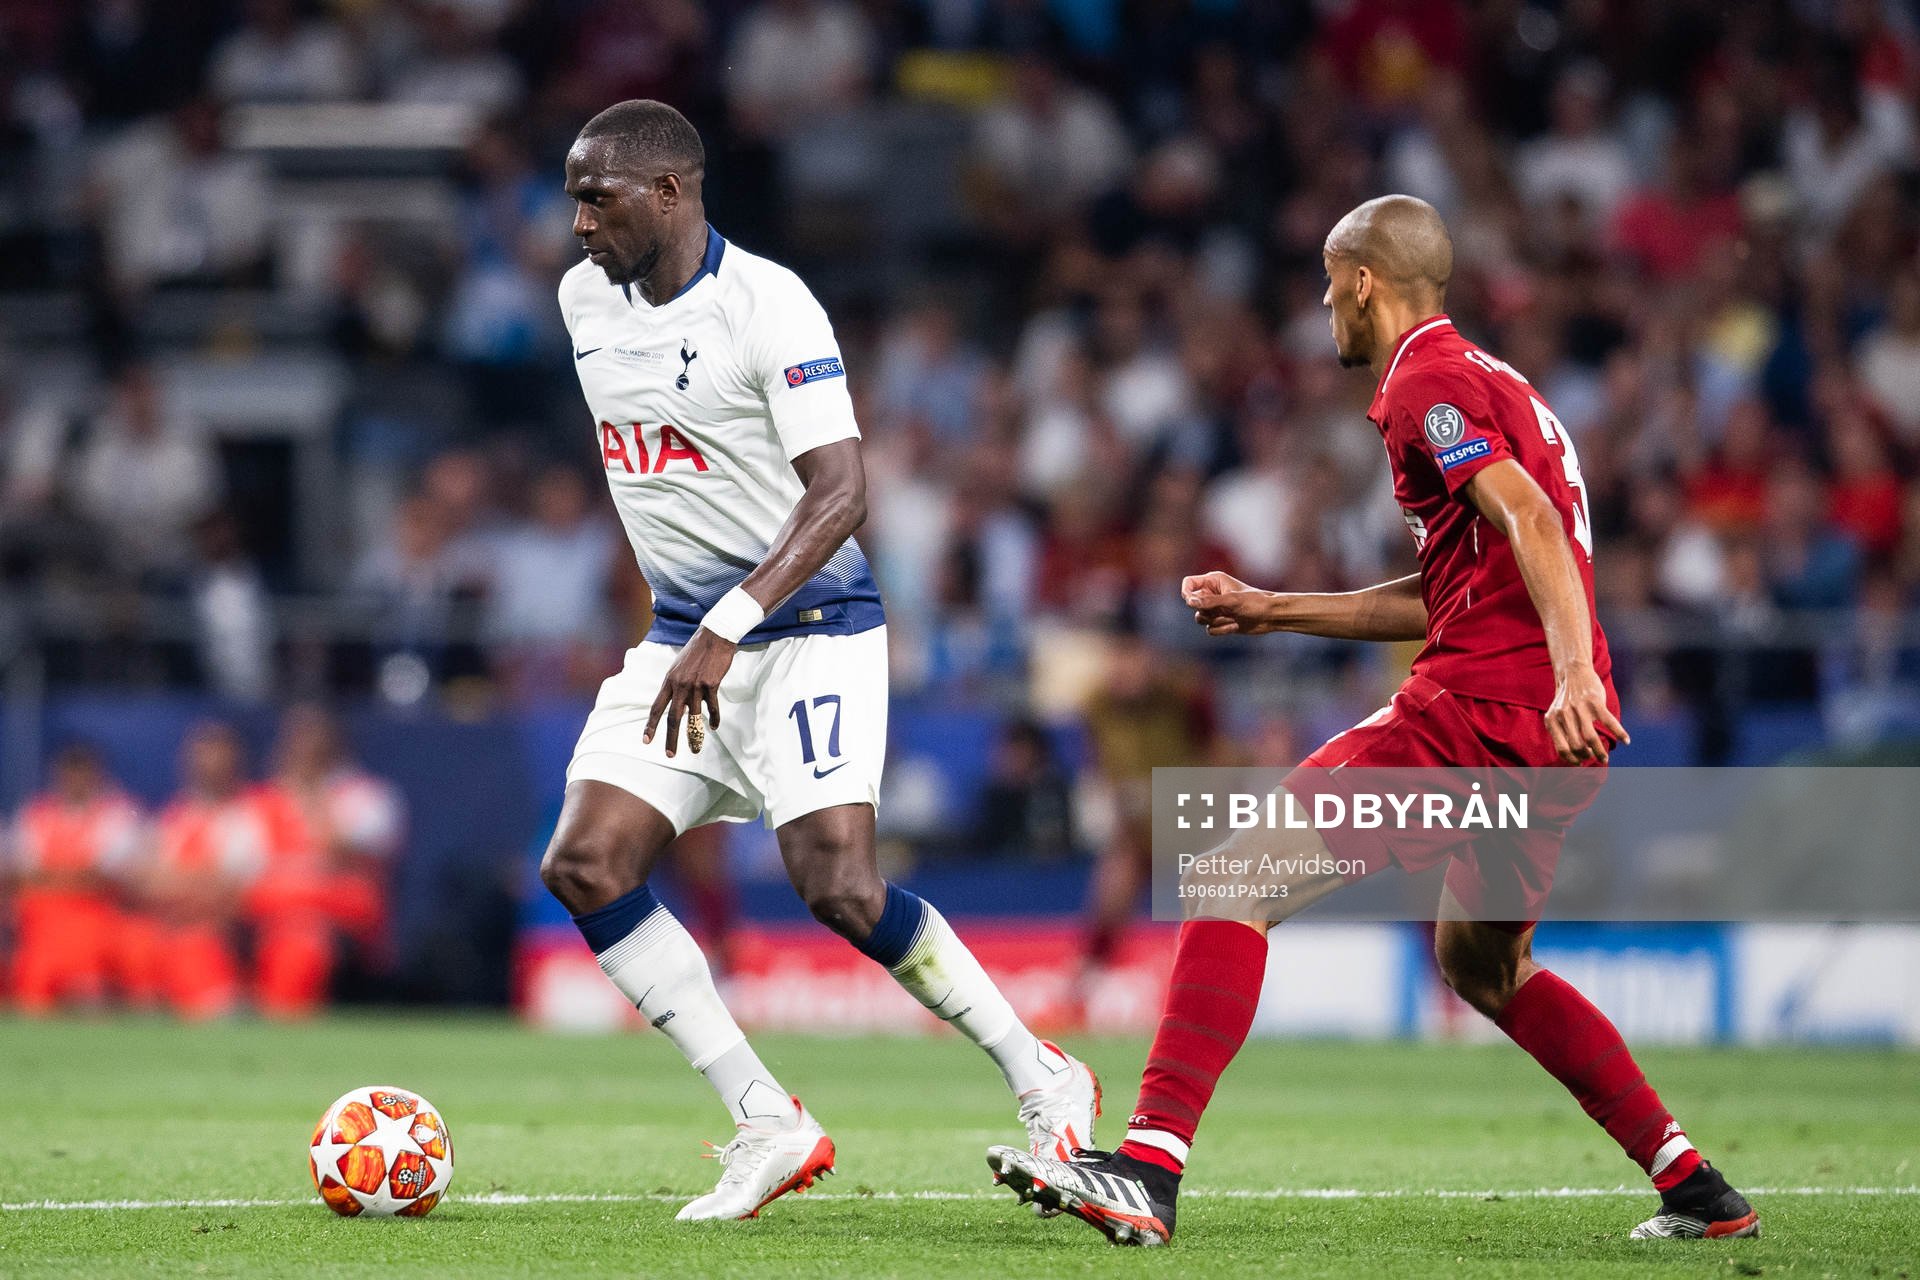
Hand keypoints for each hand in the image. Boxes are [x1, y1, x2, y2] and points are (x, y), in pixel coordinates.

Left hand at [645, 628, 735, 756]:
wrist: (715, 636)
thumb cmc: (697, 651)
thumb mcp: (679, 667)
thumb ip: (676, 685)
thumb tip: (677, 704)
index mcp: (669, 681)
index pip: (656, 708)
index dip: (650, 726)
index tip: (646, 741)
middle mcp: (680, 685)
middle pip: (673, 718)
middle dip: (670, 739)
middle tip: (669, 755)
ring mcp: (696, 686)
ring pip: (693, 718)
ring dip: (694, 736)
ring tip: (695, 749)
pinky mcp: (711, 685)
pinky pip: (712, 708)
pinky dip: (713, 719)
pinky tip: (714, 727)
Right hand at [1181, 571, 1280, 635]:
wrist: (1271, 616)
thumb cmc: (1255, 602)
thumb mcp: (1231, 601)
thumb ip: (1209, 601)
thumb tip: (1189, 602)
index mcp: (1213, 581)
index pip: (1189, 583)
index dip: (1187, 593)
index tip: (1192, 603)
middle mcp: (1212, 594)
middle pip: (1193, 604)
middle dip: (1206, 612)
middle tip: (1221, 612)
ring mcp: (1216, 608)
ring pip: (1200, 618)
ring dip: (1215, 622)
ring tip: (1231, 619)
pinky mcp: (1220, 621)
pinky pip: (1209, 629)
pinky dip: (1221, 629)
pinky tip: (1235, 626)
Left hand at [1545, 665, 1628, 763]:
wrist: (1572, 672)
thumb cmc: (1566, 699)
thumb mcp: (1557, 715)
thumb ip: (1562, 732)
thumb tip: (1574, 757)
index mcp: (1552, 721)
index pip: (1562, 748)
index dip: (1572, 759)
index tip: (1580, 763)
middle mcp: (1564, 715)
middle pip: (1577, 745)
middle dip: (1586, 756)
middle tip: (1593, 758)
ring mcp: (1580, 708)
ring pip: (1591, 738)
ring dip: (1599, 752)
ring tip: (1605, 759)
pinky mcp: (1595, 702)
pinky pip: (1609, 722)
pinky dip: (1619, 733)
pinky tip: (1626, 741)